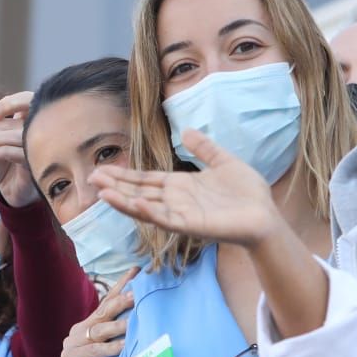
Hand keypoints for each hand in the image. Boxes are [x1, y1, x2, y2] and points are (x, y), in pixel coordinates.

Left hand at [0, 91, 37, 206]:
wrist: (12, 191)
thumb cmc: (2, 165)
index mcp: (22, 120)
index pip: (23, 102)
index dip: (9, 104)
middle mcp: (32, 130)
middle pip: (7, 124)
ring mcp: (36, 146)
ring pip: (15, 136)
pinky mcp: (34, 163)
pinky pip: (20, 153)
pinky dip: (3, 151)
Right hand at [61, 269, 136, 356]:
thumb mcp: (115, 349)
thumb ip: (123, 333)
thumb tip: (148, 313)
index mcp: (90, 323)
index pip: (108, 300)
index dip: (121, 285)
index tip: (137, 271)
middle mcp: (79, 329)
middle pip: (103, 312)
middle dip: (121, 301)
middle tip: (138, 294)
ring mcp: (72, 342)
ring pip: (99, 330)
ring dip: (117, 326)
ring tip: (133, 322)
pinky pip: (94, 351)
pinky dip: (110, 348)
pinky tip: (123, 346)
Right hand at [88, 129, 278, 249]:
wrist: (266, 215)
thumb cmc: (248, 193)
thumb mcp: (223, 161)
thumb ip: (204, 148)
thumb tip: (186, 130)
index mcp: (180, 186)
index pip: (145, 180)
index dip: (123, 176)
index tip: (101, 170)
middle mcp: (175, 201)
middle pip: (138, 192)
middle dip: (115, 187)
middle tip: (91, 178)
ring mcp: (181, 214)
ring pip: (145, 207)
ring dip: (122, 201)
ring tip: (101, 192)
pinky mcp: (191, 226)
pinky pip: (164, 219)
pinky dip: (147, 212)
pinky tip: (131, 203)